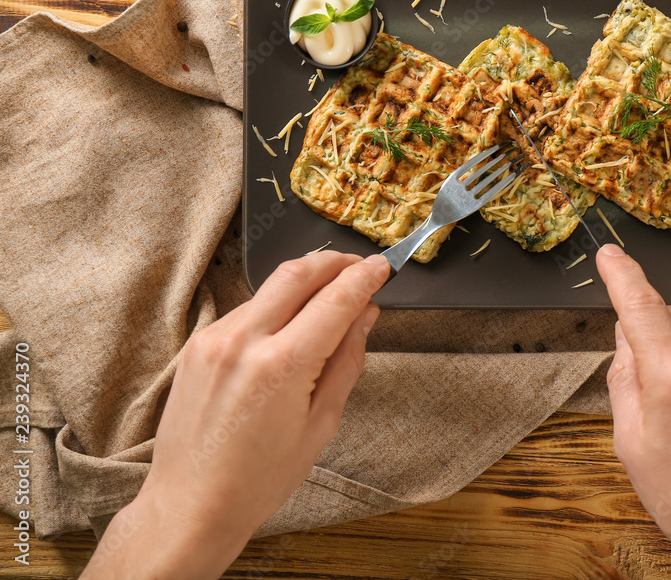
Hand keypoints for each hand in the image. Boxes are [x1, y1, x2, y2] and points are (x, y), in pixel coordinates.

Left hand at [82, 251, 389, 579]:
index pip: (335, 300)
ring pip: (268, 289)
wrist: (191, 504)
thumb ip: (346, 361)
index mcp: (282, 366)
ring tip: (327, 301)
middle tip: (357, 266)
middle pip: (297, 273)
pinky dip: (273, 309)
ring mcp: (214, 340)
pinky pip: (245, 311)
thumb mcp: (321, 425)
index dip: (364, 278)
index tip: (382, 267)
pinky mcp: (196, 345)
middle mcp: (244, 342)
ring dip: (303, 284)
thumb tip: (365, 316)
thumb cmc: (259, 478)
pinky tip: (287, 330)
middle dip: (333, 261)